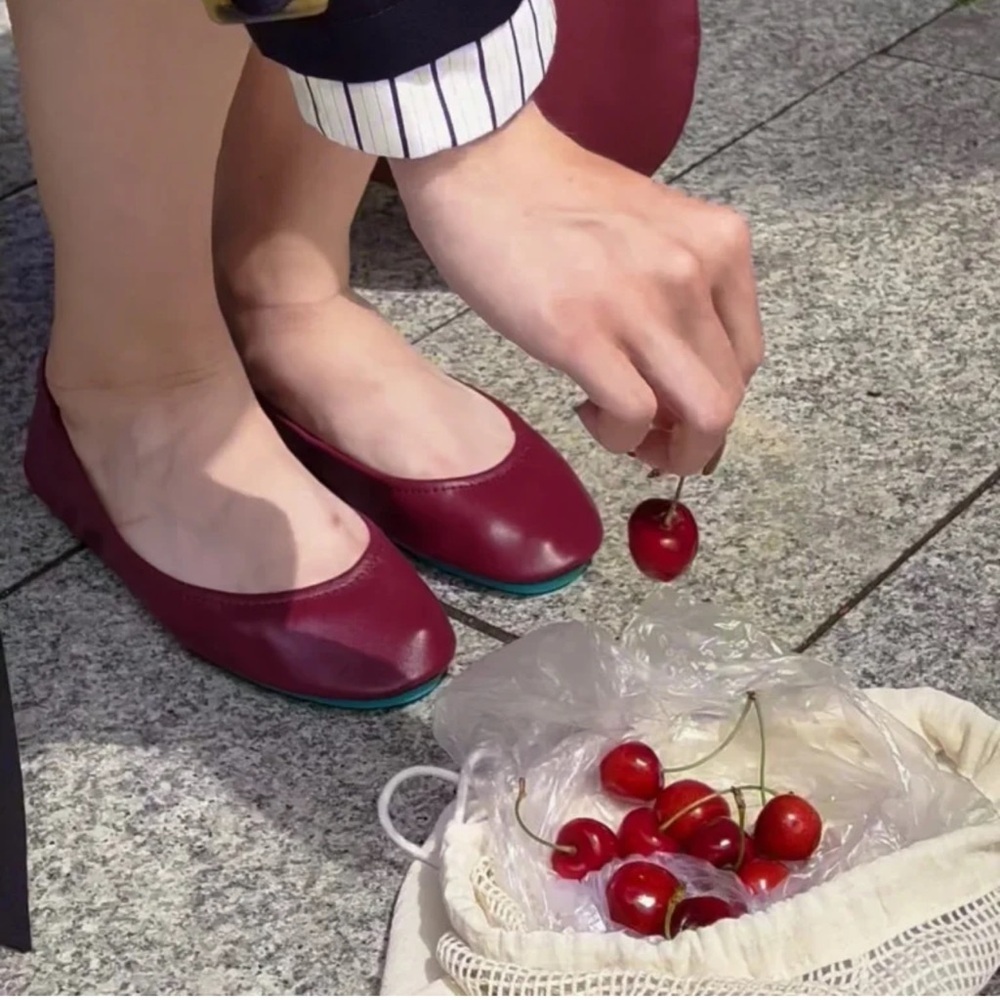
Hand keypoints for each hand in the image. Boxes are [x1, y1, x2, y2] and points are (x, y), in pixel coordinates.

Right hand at [392, 104, 763, 475]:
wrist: (483, 161)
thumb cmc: (555, 197)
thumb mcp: (650, 227)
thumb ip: (680, 288)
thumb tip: (679, 368)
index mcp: (719, 244)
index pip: (747, 359)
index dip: (713, 403)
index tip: (673, 412)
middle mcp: (694, 272)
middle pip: (728, 397)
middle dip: (693, 441)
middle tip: (648, 439)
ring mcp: (642, 303)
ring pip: (702, 418)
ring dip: (662, 447)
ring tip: (617, 427)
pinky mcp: (582, 332)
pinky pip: (634, 416)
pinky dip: (617, 435)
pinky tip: (585, 408)